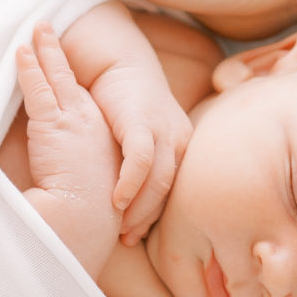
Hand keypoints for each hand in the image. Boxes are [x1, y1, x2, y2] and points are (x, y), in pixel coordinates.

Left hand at [14, 22, 122, 274]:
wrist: (86, 221)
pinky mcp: (53, 125)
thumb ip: (71, 172)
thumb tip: (58, 172)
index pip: (84, 100)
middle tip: (47, 27)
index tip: (62, 69)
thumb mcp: (84, 185)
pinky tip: (20, 48)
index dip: (72, 82)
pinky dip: (28, 66)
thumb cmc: (86, 214)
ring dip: (45, 51)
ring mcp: (73, 120)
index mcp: (100, 137)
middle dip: (58, 54)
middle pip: (71, 80)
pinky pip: (38, 87)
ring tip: (35, 28)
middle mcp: (91, 122)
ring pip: (57, 76)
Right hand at [84, 61, 190, 244]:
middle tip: (127, 238)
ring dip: (139, 209)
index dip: (154, 216)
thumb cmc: (118, 101)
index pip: (173, 191)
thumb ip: (134, 163)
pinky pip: (142, 163)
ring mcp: (164, 131)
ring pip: (159, 182)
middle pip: (169, 192)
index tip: (135, 234)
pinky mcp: (143, 122)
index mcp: (181, 145)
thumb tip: (124, 200)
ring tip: (120, 228)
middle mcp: (179, 139)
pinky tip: (116, 201)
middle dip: (148, 220)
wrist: (114, 58)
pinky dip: (131, 185)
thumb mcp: (133, 136)